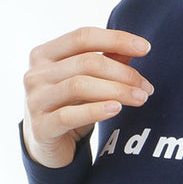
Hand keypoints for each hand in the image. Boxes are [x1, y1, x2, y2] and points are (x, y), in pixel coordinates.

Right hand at [21, 25, 154, 167]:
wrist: (48, 146)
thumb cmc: (70, 107)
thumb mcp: (87, 82)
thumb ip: (106, 62)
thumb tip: (135, 47)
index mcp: (44, 54)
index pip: (83, 37)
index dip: (116, 39)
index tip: (146, 48)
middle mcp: (35, 74)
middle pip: (86, 62)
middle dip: (123, 73)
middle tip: (147, 87)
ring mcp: (35, 100)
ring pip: (80, 86)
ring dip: (117, 91)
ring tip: (141, 99)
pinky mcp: (41, 127)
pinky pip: (70, 115)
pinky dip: (96, 110)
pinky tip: (117, 109)